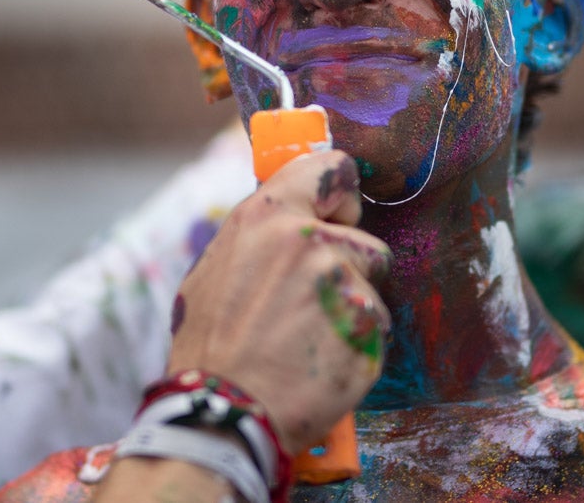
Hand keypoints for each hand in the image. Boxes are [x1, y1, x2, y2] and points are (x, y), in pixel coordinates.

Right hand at [167, 150, 390, 454]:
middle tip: (307, 304)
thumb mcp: (214, 268)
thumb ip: (260, 234)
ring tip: (306, 339)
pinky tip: (317, 365)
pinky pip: (373, 330)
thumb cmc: (210, 344)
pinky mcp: (368, 332)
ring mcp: (346, 288)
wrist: (221, 414)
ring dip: (350, 310)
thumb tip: (290, 212)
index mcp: (271, 217)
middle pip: (363, 241)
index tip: (336, 215)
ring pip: (369, 288)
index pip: (335, 169)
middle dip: (346, 269)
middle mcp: (314, 243)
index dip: (339, 194)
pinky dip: (353, 347)